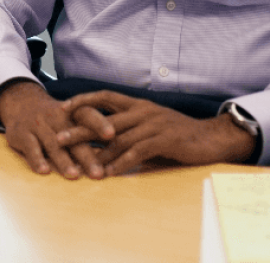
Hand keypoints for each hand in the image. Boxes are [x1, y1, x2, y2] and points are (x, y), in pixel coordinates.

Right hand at [0, 80, 114, 178]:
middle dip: (86, 155)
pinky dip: (37, 159)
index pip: (87, 115)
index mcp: (71, 112)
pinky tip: (44, 171)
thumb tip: (121, 152)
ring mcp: (38, 124)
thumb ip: (92, 132)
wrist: (20, 103)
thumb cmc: (55, 117)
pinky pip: (30, 147)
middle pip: (73, 136)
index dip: (100, 123)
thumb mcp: (71, 117)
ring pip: (53, 144)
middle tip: (99, 174)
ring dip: (63, 160)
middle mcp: (55, 116)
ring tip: (74, 175)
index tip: (112, 135)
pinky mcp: (21, 134)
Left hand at [57, 91, 256, 176]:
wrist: (211, 137)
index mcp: (137, 104)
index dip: (83, 100)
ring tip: (80, 162)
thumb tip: (103, 142)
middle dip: (80, 128)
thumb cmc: (177, 134)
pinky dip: (122, 162)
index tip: (63, 108)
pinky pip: (138, 151)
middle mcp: (142, 110)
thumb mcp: (150, 126)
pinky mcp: (164, 139)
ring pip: (119, 137)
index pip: (104, 96)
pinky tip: (110, 172)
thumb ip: (129, 130)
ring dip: (98, 151)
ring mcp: (153, 124)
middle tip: (59, 138)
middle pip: (104, 118)